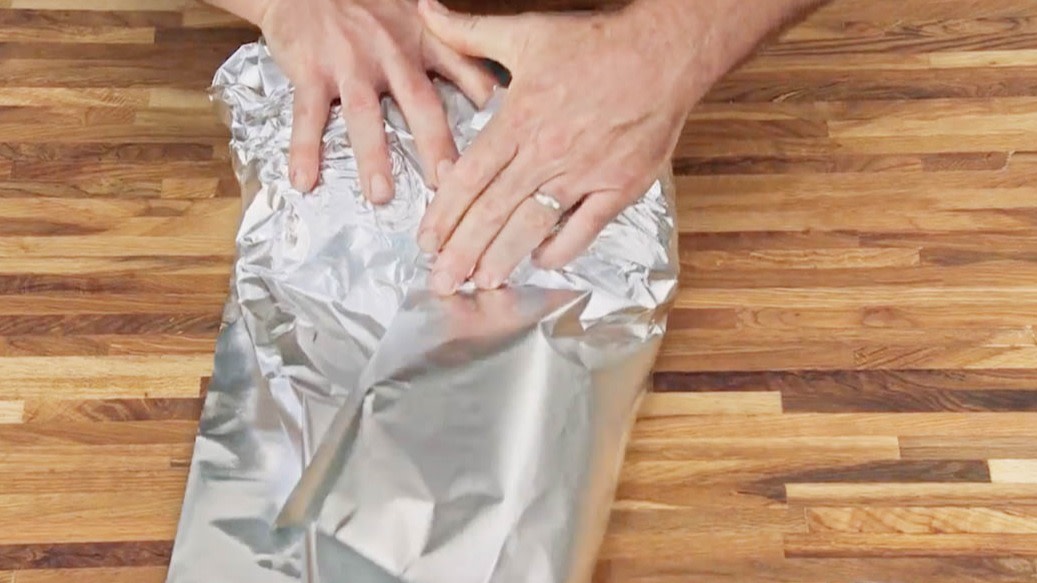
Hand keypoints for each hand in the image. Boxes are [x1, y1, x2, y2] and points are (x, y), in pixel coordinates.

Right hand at [256, 0, 497, 200]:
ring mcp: (349, 61)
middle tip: (448, 185)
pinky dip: (305, 149)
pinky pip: (308, 114)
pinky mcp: (310, 69)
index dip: (486, 104)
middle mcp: (391, 52)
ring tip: (380, 195)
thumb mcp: (419, 19)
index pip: (465, 71)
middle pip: (420, 102)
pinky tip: (304, 181)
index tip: (504, 140)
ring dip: (372, 155)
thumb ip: (456, 51)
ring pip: (364, 112)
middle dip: (435, 145)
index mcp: (424, 40)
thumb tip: (497, 92)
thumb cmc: (367, 7)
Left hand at [414, 0, 711, 294]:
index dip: (444, 214)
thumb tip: (424, 11)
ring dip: (503, 258)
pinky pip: (584, 229)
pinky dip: (561, 248)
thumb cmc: (597, 45)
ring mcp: (584, 174)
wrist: (665, 53)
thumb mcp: (525, 32)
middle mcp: (547, 153)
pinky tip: (540, 261)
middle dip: (462, 252)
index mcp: (520, 120)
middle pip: (493, 212)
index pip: (470, 178)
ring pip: (532, 226)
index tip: (427, 241)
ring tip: (480, 283)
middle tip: (441, 281)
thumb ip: (469, 32)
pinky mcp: (618, 187)